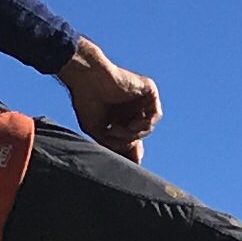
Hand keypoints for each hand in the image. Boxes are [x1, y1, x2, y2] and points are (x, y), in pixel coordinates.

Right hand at [59, 37, 161, 162]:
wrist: (86, 78)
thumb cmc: (86, 101)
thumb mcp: (97, 130)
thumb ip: (113, 145)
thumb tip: (131, 161)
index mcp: (120, 116)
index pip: (132, 138)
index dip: (129, 152)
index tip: (124, 162)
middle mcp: (132, 108)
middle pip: (140, 135)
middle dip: (130, 144)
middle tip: (114, 140)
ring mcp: (141, 100)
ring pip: (146, 128)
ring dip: (131, 134)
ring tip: (113, 129)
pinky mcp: (149, 91)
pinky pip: (155, 116)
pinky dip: (143, 125)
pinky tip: (129, 125)